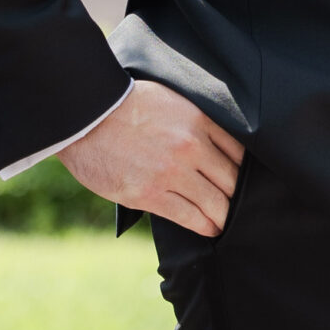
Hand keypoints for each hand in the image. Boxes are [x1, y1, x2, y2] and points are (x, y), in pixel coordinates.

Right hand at [58, 80, 245, 235]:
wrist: (86, 116)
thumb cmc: (126, 106)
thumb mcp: (172, 101)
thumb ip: (196, 122)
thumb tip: (214, 146)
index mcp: (199, 120)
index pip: (239, 151)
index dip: (243, 169)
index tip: (242, 179)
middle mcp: (191, 146)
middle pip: (232, 180)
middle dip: (236, 195)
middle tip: (239, 205)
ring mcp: (171, 172)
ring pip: (215, 203)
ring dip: (223, 216)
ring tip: (225, 221)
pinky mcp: (150, 194)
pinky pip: (189, 217)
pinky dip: (205, 226)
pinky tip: (211, 228)